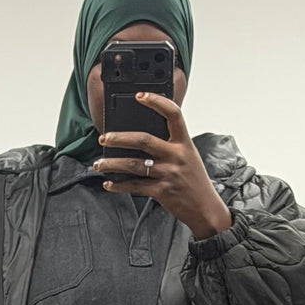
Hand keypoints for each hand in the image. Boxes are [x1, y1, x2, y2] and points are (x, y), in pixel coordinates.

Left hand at [92, 91, 233, 241]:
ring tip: (99, 164)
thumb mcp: (189, 157)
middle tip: (104, 138)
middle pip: (143, 140)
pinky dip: (119, 185)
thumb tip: (140, 139)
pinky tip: (109, 184)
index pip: (172, 114)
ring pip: (134, 164)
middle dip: (119, 138)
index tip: (139, 95)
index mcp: (184, 143)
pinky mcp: (162, 191)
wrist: (206, 209)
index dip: (156, 101)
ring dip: (112, 164)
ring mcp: (169, 174)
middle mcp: (177, 156)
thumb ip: (171, 146)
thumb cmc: (195, 182)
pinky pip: (135, 186)